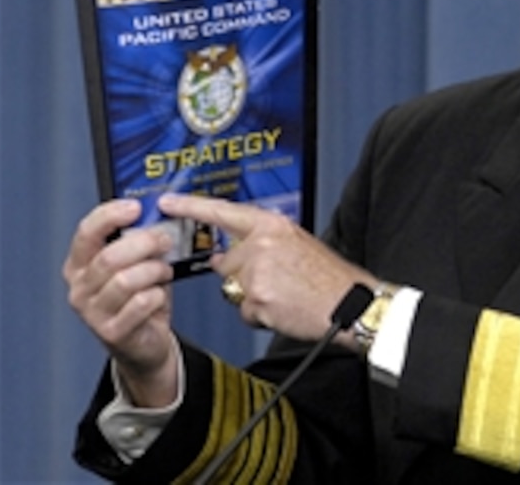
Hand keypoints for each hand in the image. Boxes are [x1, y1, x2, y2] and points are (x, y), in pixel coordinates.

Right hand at [63, 199, 178, 406]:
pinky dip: (157, 294)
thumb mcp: (135, 263)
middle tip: (165, 240)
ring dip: (154, 270)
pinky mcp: (112, 332)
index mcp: (80, 264)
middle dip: (144, 243)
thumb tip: (156, 216)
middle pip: (110, 256)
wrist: (146, 342)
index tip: (136, 207)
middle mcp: (79, 288)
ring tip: (163, 271)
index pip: (86, 232)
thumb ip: (138, 241)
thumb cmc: (140, 296)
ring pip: (126, 280)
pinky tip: (159, 294)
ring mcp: (92, 313)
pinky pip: (141, 303)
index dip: (110, 216)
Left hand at [158, 194, 375, 345]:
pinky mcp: (257, 297)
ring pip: (235, 289)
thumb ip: (261, 245)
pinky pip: (245, 311)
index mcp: (272, 225)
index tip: (168, 203)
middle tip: (278, 283)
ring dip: (254, 298)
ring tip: (287, 296)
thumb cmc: (330, 279)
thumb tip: (227, 257)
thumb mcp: (298, 246)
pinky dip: (262, 315)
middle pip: (227, 263)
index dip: (192, 207)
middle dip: (244, 278)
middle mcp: (262, 243)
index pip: (223, 212)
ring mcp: (257, 270)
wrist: (351, 304)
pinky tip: (285, 309)